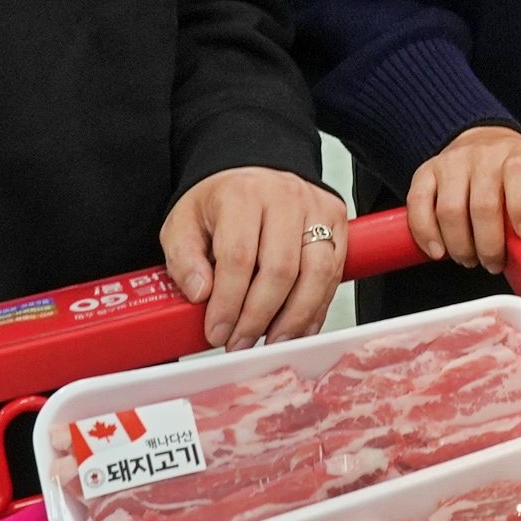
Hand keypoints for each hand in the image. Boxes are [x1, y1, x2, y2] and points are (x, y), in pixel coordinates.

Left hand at [162, 167, 348, 350]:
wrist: (253, 177)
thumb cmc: (220, 204)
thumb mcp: (182, 223)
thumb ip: (183, 259)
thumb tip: (200, 293)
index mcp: (243, 194)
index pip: (239, 256)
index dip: (228, 302)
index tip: (216, 331)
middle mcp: (285, 198)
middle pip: (280, 269)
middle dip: (259, 317)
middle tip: (240, 343)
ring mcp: (317, 209)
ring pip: (316, 274)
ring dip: (295, 318)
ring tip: (273, 342)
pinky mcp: (337, 224)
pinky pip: (334, 274)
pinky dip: (317, 308)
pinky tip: (298, 328)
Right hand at [409, 125, 520, 273]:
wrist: (484, 142)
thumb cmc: (515, 176)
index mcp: (518, 156)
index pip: (518, 174)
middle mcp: (484, 156)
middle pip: (482, 205)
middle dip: (489, 246)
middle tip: (493, 263)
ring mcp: (452, 162)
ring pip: (449, 211)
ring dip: (459, 246)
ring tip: (469, 259)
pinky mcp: (426, 171)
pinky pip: (418, 204)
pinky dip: (425, 233)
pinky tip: (437, 251)